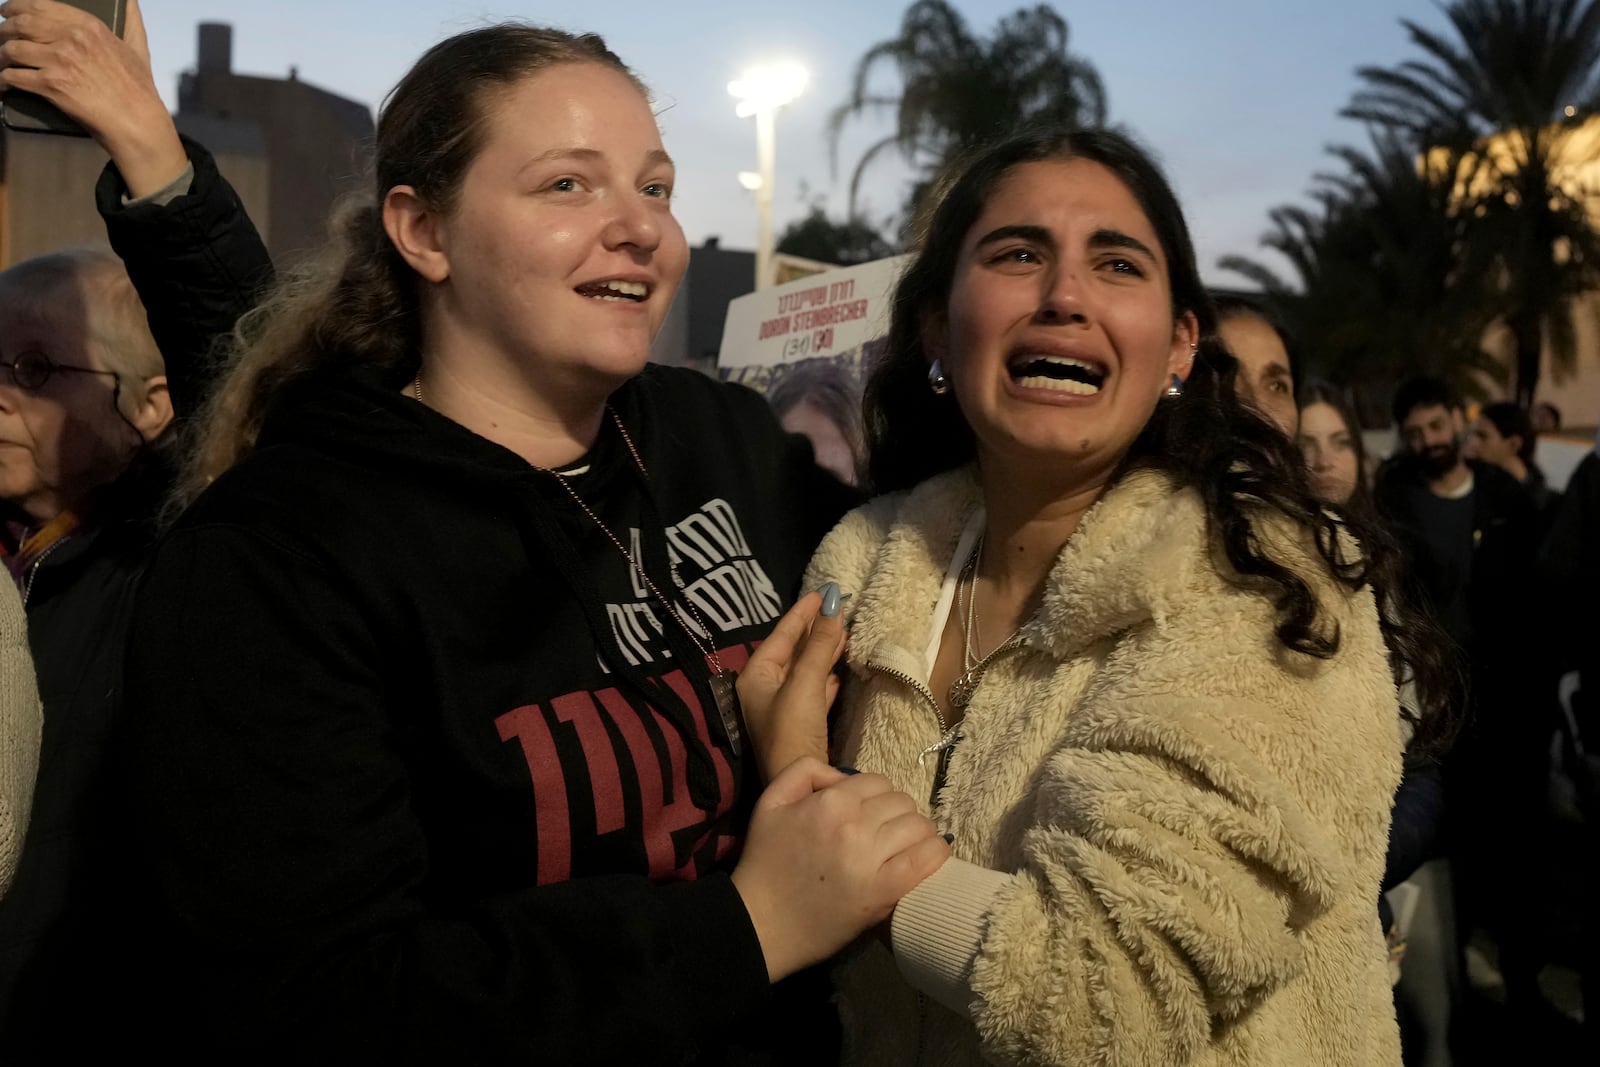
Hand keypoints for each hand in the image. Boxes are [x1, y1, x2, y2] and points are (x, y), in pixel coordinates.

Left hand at [0, 0, 185, 196]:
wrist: (138, 122)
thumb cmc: (139, 88)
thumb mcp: (137, 46)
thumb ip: (130, 18)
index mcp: (88, 25)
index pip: (38, 6)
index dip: (16, 7)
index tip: (8, 13)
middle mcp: (71, 38)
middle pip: (20, 25)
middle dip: (4, 31)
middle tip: (1, 39)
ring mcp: (59, 61)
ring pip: (12, 49)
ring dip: (1, 57)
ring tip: (2, 64)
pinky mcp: (51, 85)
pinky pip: (13, 76)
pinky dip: (3, 81)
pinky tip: (3, 86)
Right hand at [731, 759, 947, 981]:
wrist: (761, 924)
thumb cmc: (765, 862)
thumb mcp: (771, 801)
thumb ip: (806, 771)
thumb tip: (844, 776)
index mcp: (830, 801)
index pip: (878, 781)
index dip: (875, 795)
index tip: (868, 814)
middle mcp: (854, 825)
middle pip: (902, 802)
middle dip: (895, 813)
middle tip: (884, 832)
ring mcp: (871, 859)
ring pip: (919, 826)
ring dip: (915, 833)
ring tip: (903, 846)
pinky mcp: (884, 892)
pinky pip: (927, 859)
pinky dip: (935, 853)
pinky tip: (927, 857)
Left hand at [737, 585, 844, 781]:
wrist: (799, 780)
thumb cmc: (792, 729)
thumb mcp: (805, 683)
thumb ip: (819, 645)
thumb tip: (833, 606)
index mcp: (755, 676)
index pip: (780, 635)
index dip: (801, 613)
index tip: (822, 592)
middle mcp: (765, 689)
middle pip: (792, 650)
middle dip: (815, 630)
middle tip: (837, 608)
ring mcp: (782, 707)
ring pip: (805, 670)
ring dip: (823, 652)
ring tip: (844, 633)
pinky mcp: (799, 723)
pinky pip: (814, 690)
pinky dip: (826, 677)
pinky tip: (839, 672)